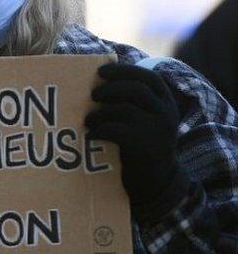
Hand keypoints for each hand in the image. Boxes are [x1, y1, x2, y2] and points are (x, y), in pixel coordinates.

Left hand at [85, 63, 182, 217]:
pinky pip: (116, 131)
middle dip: (110, 88)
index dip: (124, 71)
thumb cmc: (142, 145)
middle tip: (92, 95)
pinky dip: (99, 130)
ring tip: (88, 119)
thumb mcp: (146, 120)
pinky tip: (91, 135)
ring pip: (124, 109)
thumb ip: (133, 103)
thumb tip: (98, 82)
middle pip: (136, 90)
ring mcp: (158, 130)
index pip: (148, 78)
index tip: (100, 71)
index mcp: (166, 103)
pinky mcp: (145, 147)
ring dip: (100, 112)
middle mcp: (166, 114)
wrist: (156, 182)